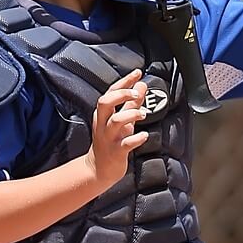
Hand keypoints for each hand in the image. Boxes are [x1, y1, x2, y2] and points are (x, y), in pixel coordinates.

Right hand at [85, 69, 148, 188]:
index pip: (111, 92)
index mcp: (103, 114)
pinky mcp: (116, 152)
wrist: (99, 169)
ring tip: (142, 113)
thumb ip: (131, 103)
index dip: (124, 81)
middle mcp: (103, 124)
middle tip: (136, 93)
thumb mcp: (121, 120)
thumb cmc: (111, 142)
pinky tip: (144, 135)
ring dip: (131, 114)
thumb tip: (141, 85)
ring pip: (116, 121)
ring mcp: (108, 138)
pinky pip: (126, 143)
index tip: (137, 72)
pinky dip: (136, 138)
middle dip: (121, 94)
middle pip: (105, 102)